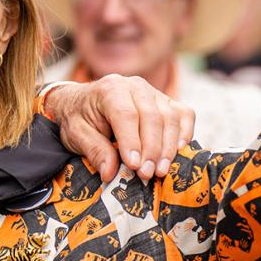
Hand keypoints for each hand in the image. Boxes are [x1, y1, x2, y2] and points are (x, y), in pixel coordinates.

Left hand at [45, 76, 194, 183]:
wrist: (82, 103)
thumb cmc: (79, 118)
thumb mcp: (75, 134)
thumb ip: (93, 150)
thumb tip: (110, 173)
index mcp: (109, 89)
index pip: (125, 114)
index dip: (131, 141)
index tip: (134, 166)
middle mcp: (134, 86)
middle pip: (152, 116)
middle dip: (151, 149)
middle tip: (146, 174)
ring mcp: (153, 92)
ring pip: (170, 117)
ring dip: (168, 147)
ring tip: (159, 171)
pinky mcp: (166, 102)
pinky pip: (184, 115)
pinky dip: (185, 134)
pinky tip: (176, 154)